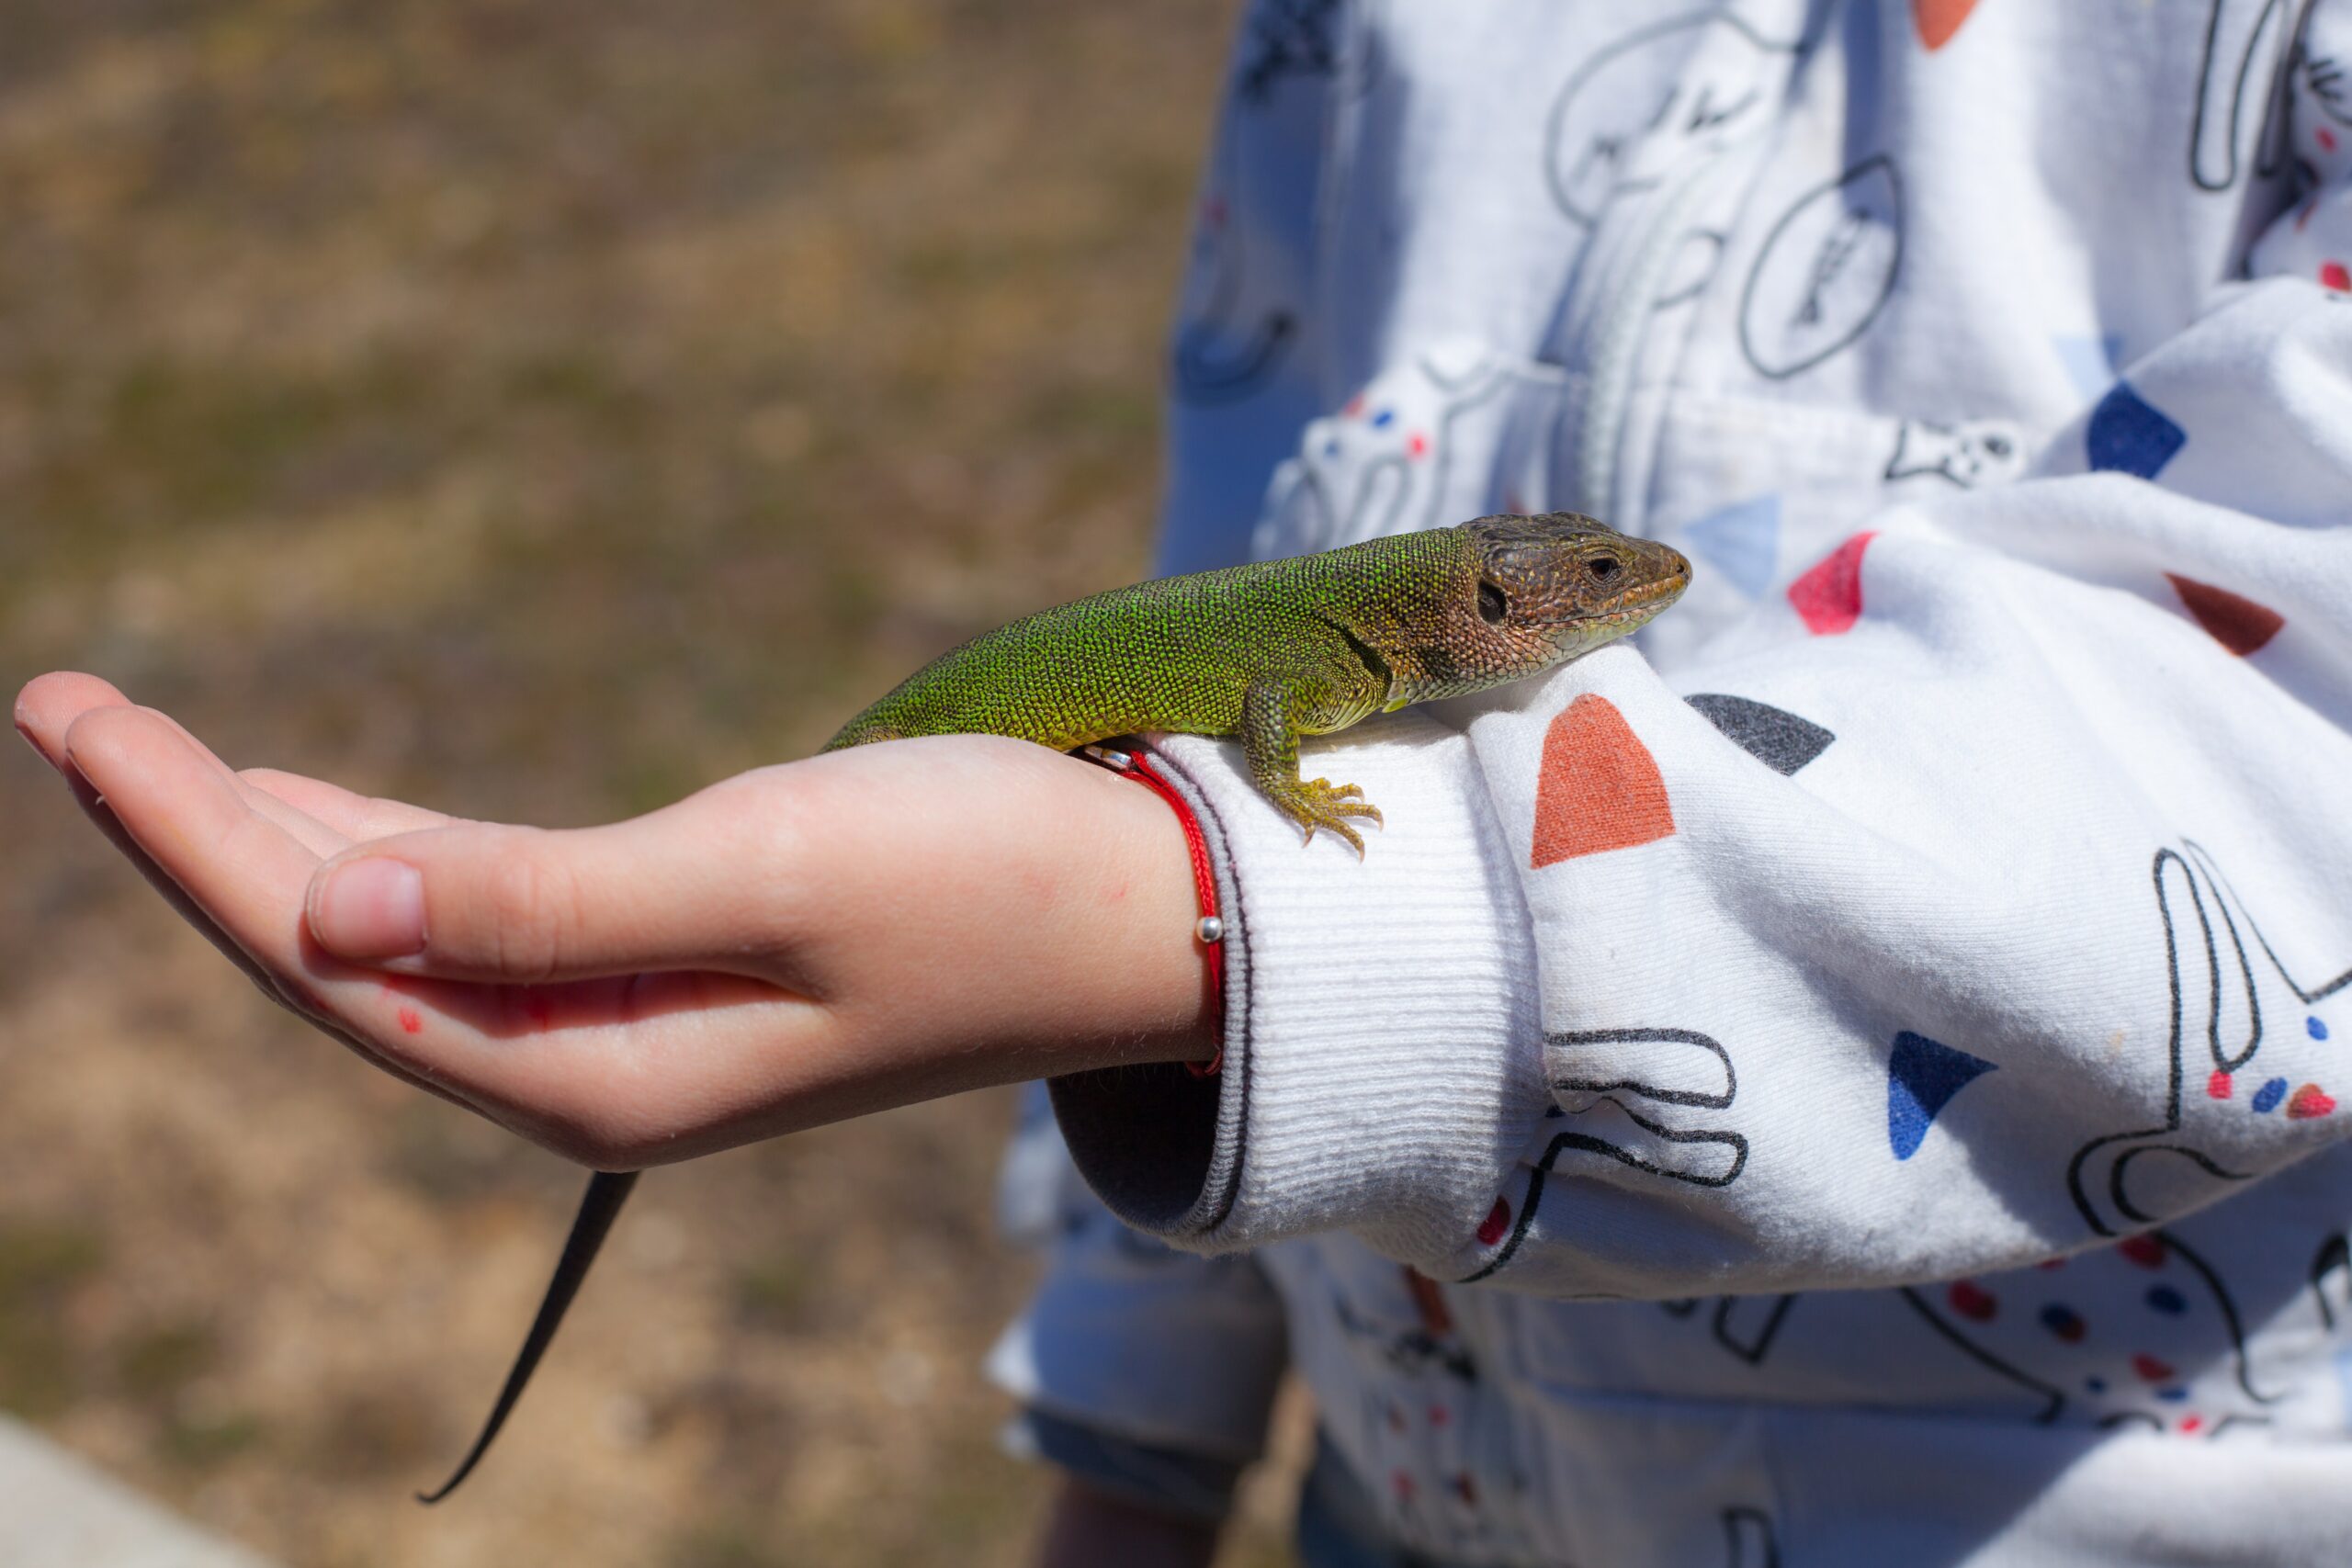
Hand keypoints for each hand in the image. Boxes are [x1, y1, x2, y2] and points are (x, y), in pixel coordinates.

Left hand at [13, 672, 1212, 1168]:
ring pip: (401, 935)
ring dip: (275, 843)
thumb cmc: (977, 880)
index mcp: (596, 1074)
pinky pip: (481, 916)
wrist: (1136, 916)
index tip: (75, 719)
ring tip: (149, 751)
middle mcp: (591, 1071)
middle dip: (195, 836)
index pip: (329, 960)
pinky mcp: (677, 968)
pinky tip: (322, 809)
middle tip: (64, 703)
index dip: (188, 842)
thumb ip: (538, 904)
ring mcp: (632, 1028)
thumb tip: (324, 910)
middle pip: (339, 957)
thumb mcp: (761, 871)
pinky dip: (387, 849)